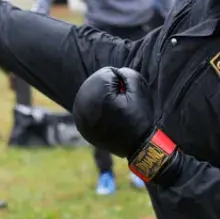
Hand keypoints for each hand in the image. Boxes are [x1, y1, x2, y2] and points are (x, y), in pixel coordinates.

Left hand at [72, 67, 181, 184]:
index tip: (126, 93)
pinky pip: (86, 110)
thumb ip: (128, 74)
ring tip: (115, 109)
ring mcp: (80, 118)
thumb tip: (116, 71)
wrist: (137, 147)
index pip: (105, 74)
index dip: (120, 81)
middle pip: (94, 84)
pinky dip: (96, 109)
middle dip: (108, 89)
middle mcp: (84, 106)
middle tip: (121, 101)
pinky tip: (107, 116)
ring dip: (100, 98)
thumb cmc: (139, 118)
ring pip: (89, 97)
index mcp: (98, 96)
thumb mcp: (139, 91)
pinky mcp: (81, 128)